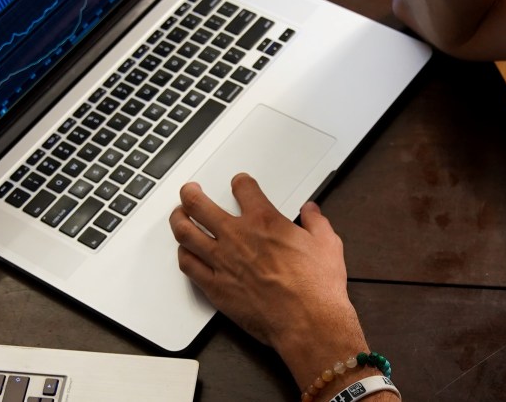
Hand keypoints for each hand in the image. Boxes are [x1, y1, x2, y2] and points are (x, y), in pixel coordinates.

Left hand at [169, 174, 366, 383]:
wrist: (308, 322)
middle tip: (190, 191)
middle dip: (191, 193)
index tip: (239, 183)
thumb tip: (311, 211)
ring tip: (178, 215)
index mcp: (264, 221)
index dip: (240, 182)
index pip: (243, 188)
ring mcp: (222, 262)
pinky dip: (183, 255)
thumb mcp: (327, 244)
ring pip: (186, 233)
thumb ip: (316, 222)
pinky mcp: (216, 288)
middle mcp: (237, 237)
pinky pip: (189, 266)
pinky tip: (184, 253)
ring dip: (178, 220)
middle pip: (199, 205)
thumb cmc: (316, 287)